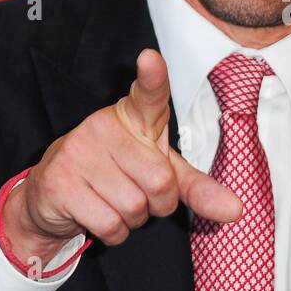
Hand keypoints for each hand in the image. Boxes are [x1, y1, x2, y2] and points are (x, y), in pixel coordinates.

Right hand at [4, 48, 240, 249]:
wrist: (53, 196)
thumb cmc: (117, 175)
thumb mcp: (159, 173)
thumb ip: (197, 187)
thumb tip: (236, 210)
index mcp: (133, 117)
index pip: (148, 95)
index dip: (152, 77)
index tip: (150, 58)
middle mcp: (104, 126)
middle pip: (160, 182)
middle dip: (157, 205)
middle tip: (135, 193)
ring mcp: (78, 152)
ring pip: (135, 208)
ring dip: (133, 220)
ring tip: (112, 202)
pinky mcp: (59, 182)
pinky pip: (110, 225)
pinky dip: (114, 232)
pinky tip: (97, 215)